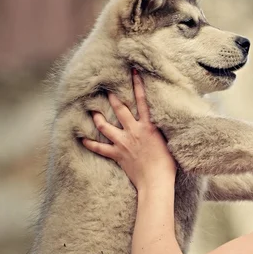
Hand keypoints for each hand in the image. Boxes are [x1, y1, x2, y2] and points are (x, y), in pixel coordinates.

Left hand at [82, 70, 176, 189]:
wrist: (156, 181)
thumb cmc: (168, 164)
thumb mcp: (170, 141)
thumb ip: (165, 129)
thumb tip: (168, 120)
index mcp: (148, 126)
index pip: (142, 101)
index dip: (137, 85)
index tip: (132, 72)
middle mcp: (134, 131)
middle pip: (120, 109)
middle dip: (112, 97)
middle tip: (105, 86)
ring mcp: (123, 142)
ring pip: (106, 126)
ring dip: (98, 117)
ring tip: (92, 110)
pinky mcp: (117, 155)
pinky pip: (100, 148)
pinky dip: (90, 143)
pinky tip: (82, 138)